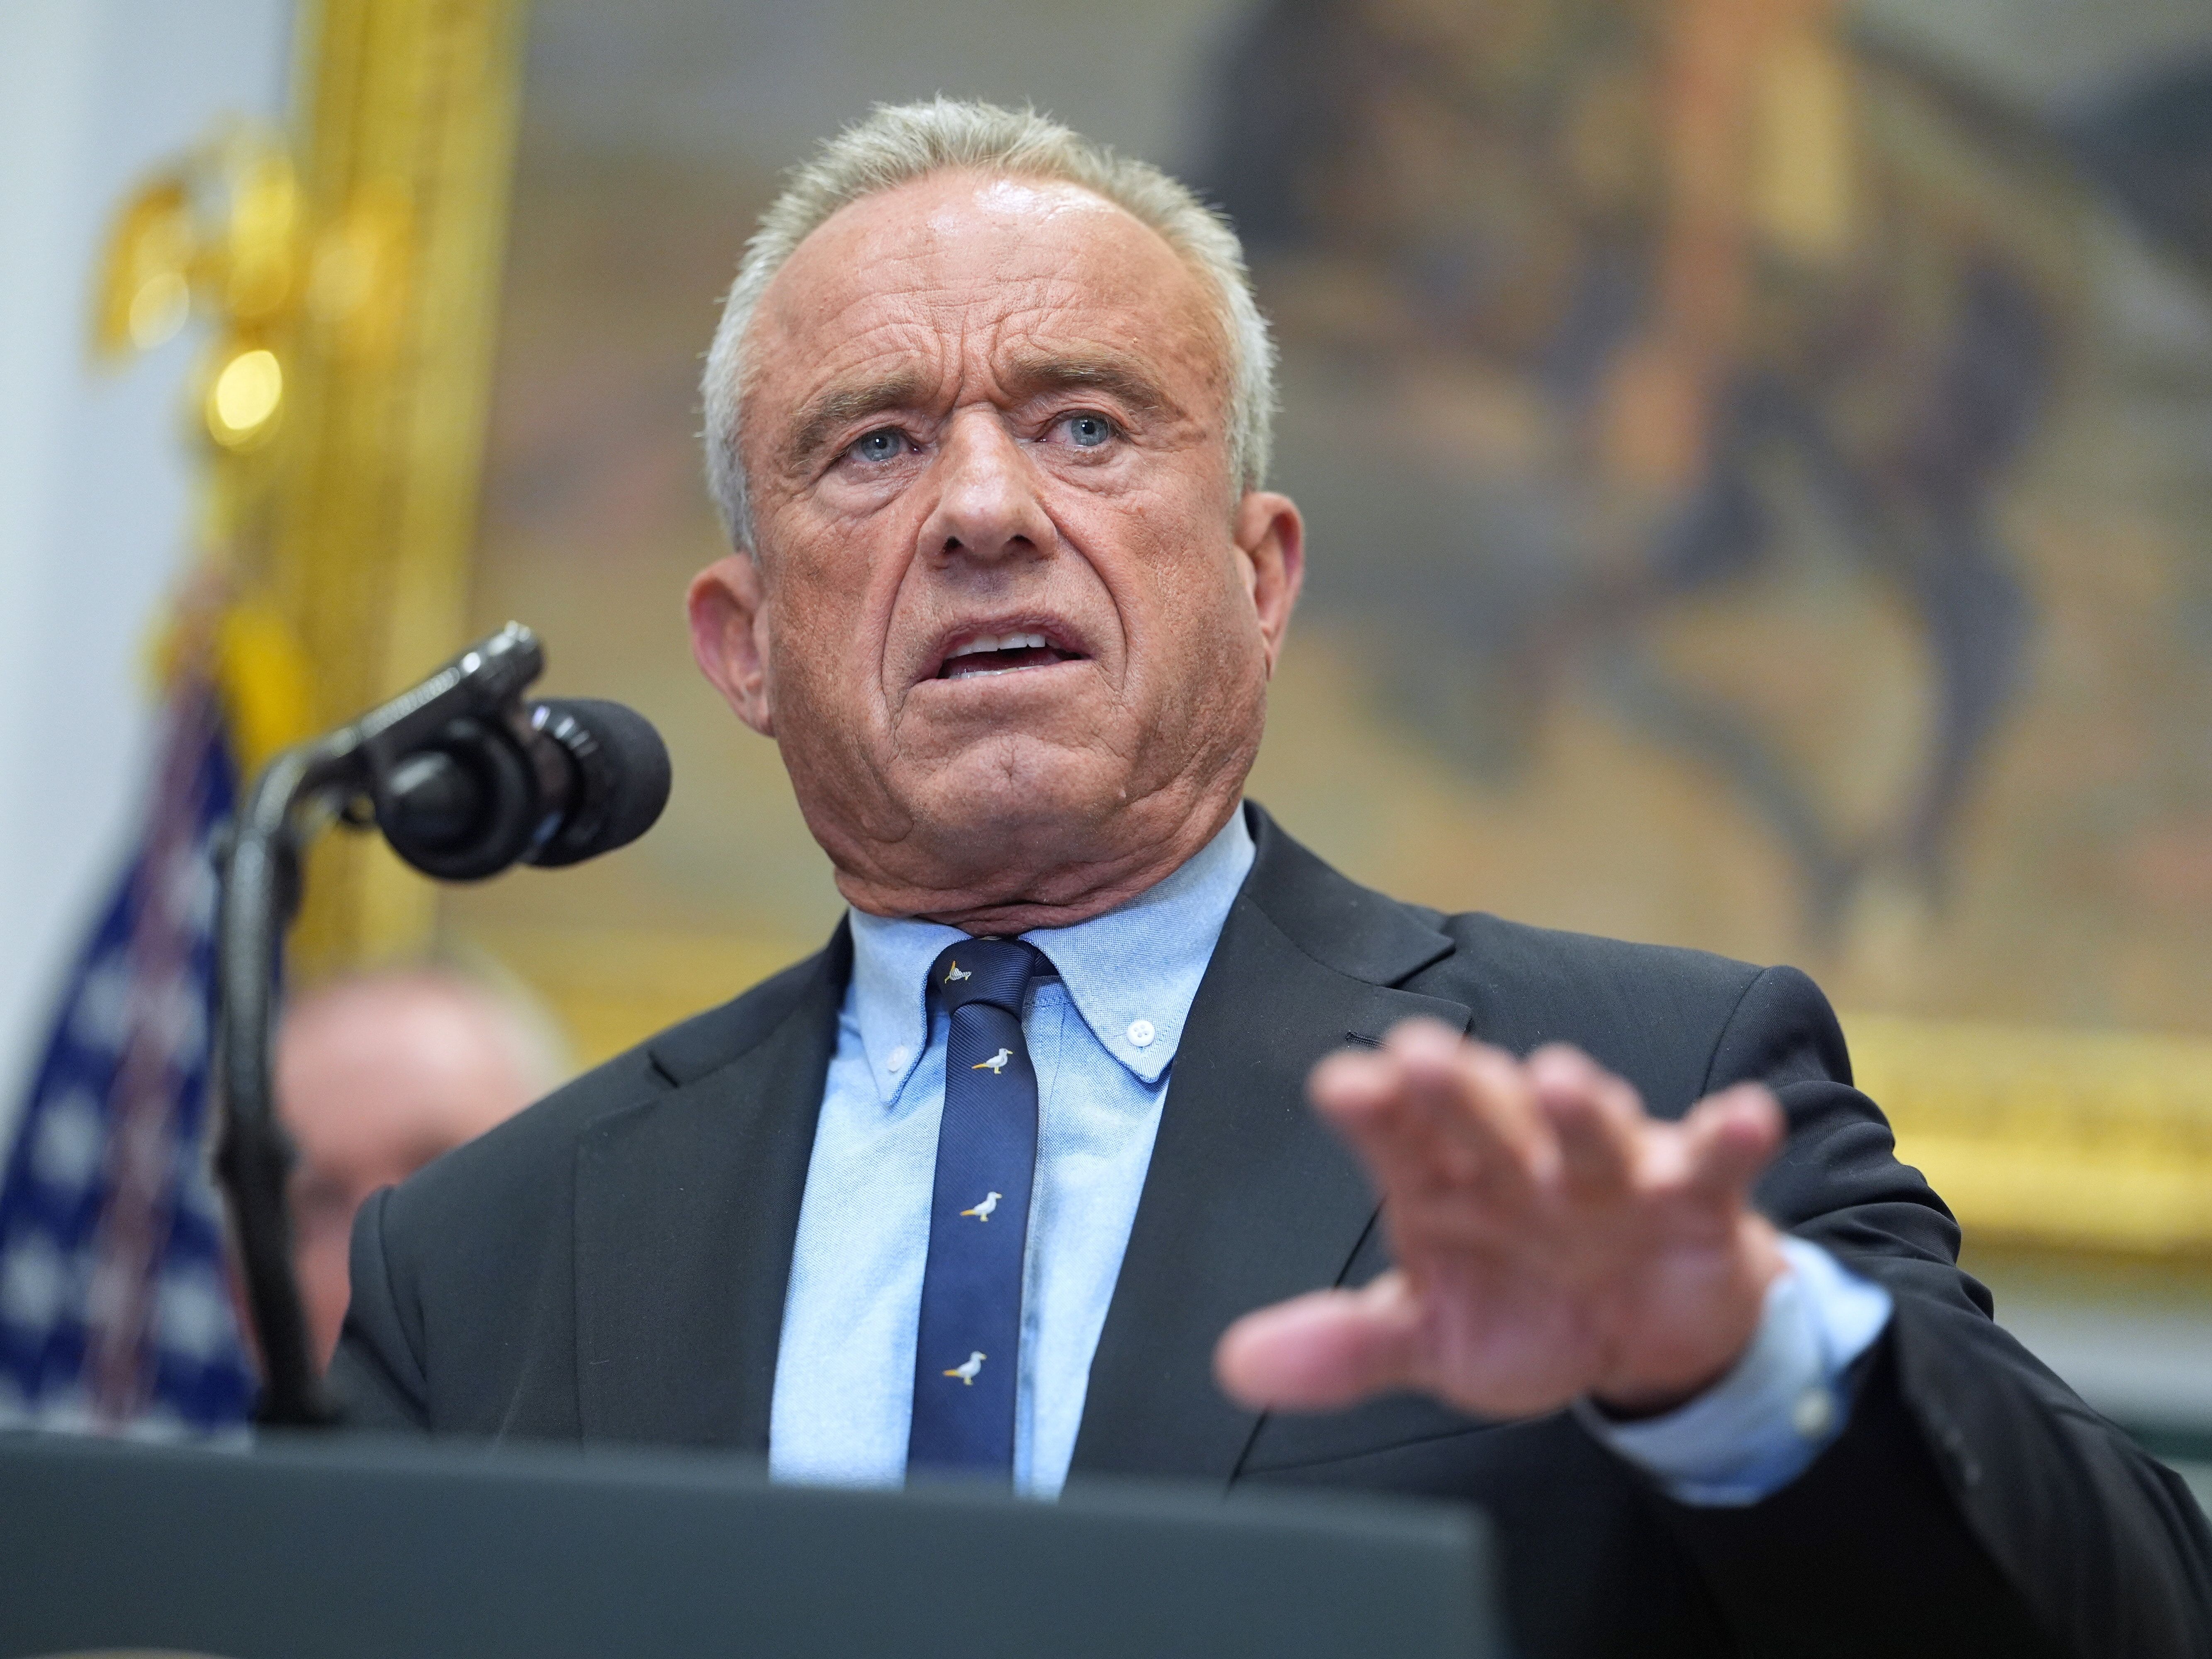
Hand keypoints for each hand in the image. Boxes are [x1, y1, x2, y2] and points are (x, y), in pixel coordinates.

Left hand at [1215, 1020, 1787, 1419]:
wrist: (1643, 1334)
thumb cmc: (1524, 1308)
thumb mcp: (1431, 1338)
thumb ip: (1345, 1345)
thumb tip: (1237, 1366)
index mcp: (1445, 1181)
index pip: (1398, 1137)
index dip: (1373, 1111)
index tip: (1342, 1084)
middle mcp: (1520, 1159)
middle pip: (1485, 1118)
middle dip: (1460, 1089)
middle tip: (1424, 1057)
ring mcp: (1608, 1172)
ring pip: (1591, 1130)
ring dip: (1581, 1108)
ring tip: (1562, 1080)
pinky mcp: (1692, 1196)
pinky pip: (1713, 1162)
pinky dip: (1731, 1139)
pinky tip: (1744, 1117)